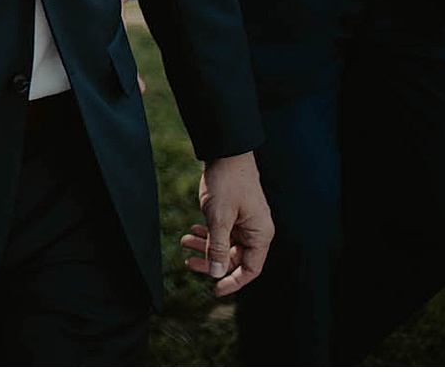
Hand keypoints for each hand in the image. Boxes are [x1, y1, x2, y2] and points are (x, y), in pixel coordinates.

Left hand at [180, 151, 272, 295]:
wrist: (226, 153)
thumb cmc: (227, 183)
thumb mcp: (219, 217)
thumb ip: (217, 246)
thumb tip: (216, 273)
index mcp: (260, 235)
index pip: (250, 270)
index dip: (233, 282)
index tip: (214, 291)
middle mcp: (256, 232)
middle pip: (234, 259)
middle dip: (211, 261)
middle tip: (188, 262)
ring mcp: (245, 223)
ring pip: (225, 245)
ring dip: (205, 245)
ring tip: (184, 240)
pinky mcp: (235, 214)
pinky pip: (222, 232)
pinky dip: (207, 233)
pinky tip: (192, 230)